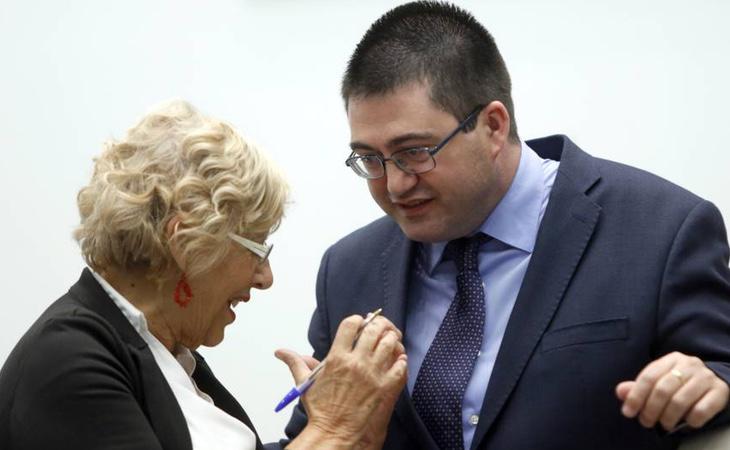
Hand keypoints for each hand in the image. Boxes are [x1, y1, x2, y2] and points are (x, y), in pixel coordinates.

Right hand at [276, 315, 407, 448]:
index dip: (359, 320)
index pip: (352, 323)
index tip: (361, 324)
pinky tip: (397, 360)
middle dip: (379, 325)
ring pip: (390, 343)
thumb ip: (296, 363)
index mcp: (337, 358)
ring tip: (389, 342)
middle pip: (375, 329)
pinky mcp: (387, 387)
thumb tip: (281, 352)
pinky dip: (401, 359)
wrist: (336, 435)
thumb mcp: (306, 384)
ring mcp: (374, 374)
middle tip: (380, 329)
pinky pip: (401, 365)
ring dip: (392, 339)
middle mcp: (357, 363)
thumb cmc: (322, 411)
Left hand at [616, 351, 729, 430]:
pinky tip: (686, 423)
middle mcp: (690, 364)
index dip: (636, 396)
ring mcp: (706, 377)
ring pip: (680, 400)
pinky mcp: (720, 391)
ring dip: (668, 417)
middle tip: (646, 422)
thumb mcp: (659, 381)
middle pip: (663, 389)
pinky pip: (702, 409)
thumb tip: (620, 392)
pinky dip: (691, 420)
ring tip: (663, 424)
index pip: (648, 377)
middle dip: (650, 409)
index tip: (628, 412)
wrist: (712, 382)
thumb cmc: (679, 383)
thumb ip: (638, 387)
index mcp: (671, 359)